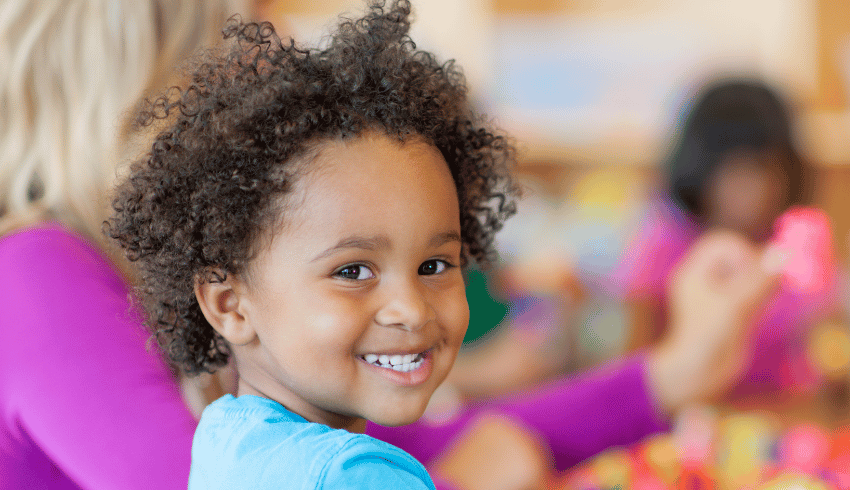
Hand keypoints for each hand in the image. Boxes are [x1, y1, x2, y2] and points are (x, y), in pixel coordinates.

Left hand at [647, 230, 783, 414]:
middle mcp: (704, 279)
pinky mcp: (732, 309)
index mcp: (693, 272)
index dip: (743, 253)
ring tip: (757, 304)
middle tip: (767, 286)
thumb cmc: (706, 339)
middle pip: (738, 256)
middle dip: (756, 267)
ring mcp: (718, 294)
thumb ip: (759, 281)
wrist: (697, 375)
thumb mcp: (734, 307)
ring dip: (762, 281)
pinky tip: (756, 313)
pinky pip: (753, 290)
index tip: (754, 274)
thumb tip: (782, 254)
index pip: (723, 243)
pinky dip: (763, 294)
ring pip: (748, 273)